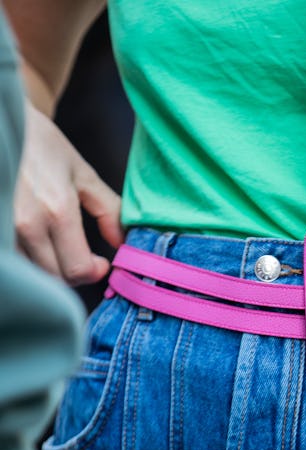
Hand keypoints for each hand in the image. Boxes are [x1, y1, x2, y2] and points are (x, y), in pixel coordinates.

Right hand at [15, 101, 122, 285]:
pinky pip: (14, 258)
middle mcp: (25, 224)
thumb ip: (109, 211)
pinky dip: (29, 259)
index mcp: (56, 211)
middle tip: (83, 258)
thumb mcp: (82, 174)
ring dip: (50, 267)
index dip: (95, 272)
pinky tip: (38, 244)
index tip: (101, 263)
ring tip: (59, 248)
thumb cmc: (40, 144)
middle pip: (56, 278)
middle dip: (75, 273)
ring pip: (32, 273)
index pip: (79, 270)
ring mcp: (2, 228)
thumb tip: (123, 242)